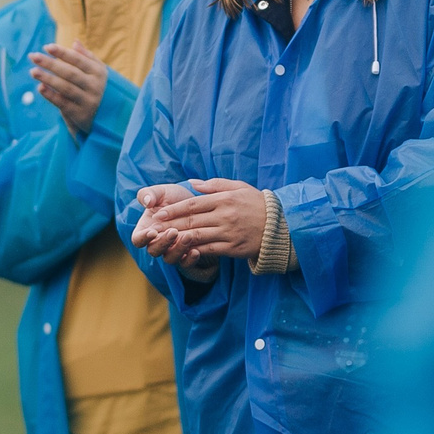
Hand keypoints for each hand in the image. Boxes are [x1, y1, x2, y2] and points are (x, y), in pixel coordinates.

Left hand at [28, 41, 109, 136]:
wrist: (104, 117)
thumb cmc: (95, 88)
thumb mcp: (96, 72)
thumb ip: (86, 57)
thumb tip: (75, 42)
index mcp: (99, 72)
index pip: (78, 60)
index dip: (62, 53)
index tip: (47, 47)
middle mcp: (95, 86)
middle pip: (70, 73)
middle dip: (51, 63)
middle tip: (33, 56)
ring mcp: (88, 101)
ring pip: (65, 87)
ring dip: (48, 78)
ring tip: (33, 71)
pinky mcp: (80, 114)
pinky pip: (62, 103)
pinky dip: (51, 95)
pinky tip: (40, 87)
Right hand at [130, 184, 197, 264]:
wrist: (195, 201)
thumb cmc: (173, 197)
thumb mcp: (161, 191)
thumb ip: (149, 194)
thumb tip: (147, 201)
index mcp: (146, 230)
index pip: (138, 240)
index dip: (143, 238)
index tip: (152, 231)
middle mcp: (157, 243)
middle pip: (154, 251)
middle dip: (163, 242)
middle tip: (173, 231)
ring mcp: (171, 251)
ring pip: (170, 258)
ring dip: (178, 250)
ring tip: (188, 236)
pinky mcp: (186, 255)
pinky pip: (186, 263)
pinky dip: (190, 259)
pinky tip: (197, 251)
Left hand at [137, 178, 268, 260]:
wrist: (279, 226)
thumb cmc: (256, 203)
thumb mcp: (238, 187)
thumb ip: (214, 184)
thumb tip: (192, 183)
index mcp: (224, 199)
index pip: (193, 203)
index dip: (173, 209)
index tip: (158, 214)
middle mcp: (225, 215)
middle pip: (191, 220)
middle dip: (170, 225)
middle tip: (154, 228)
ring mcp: (228, 233)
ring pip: (197, 236)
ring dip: (177, 238)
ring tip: (162, 240)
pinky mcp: (232, 248)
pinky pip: (208, 249)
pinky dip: (193, 250)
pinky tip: (181, 251)